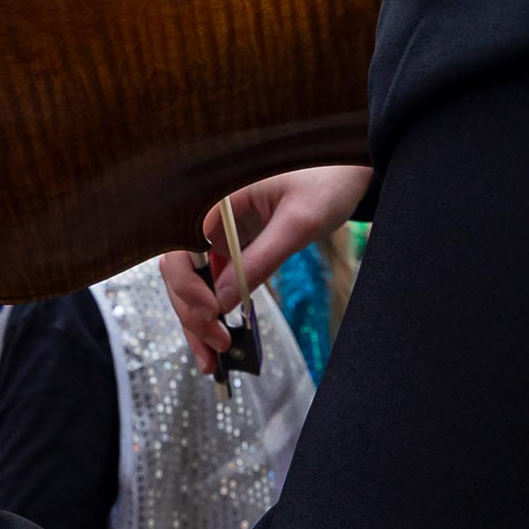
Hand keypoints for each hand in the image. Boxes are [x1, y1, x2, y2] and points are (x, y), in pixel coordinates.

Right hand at [160, 165, 371, 373]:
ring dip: (197, 320)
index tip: (213, 312)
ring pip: (192, 281)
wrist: (349, 170)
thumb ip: (261, 259)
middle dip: (192, 311)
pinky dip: (214, 311)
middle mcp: (208, 215)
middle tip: (218, 344)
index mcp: (215, 198)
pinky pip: (213, 281)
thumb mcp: (299, 223)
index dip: (188, 285)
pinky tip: (220, 339)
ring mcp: (218, 233)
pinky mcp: (231, 247)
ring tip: (212, 358)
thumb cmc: (326, 182)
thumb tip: (225, 302)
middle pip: (179, 269)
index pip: (180, 247)